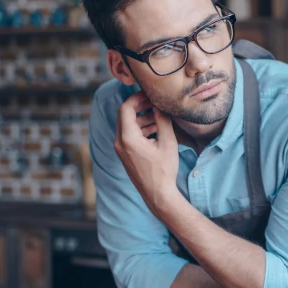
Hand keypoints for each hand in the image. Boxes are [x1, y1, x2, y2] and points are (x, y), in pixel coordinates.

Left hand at [114, 91, 179, 213]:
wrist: (157, 194)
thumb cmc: (164, 170)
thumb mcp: (167, 142)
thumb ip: (162, 120)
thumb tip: (159, 104)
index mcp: (128, 138)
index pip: (126, 108)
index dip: (137, 97)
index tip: (150, 94)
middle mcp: (119, 142)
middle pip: (125, 115)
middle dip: (140, 106)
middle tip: (155, 102)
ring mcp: (120, 149)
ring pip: (128, 124)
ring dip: (142, 117)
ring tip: (159, 117)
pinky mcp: (124, 153)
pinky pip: (129, 134)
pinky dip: (140, 128)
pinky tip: (156, 129)